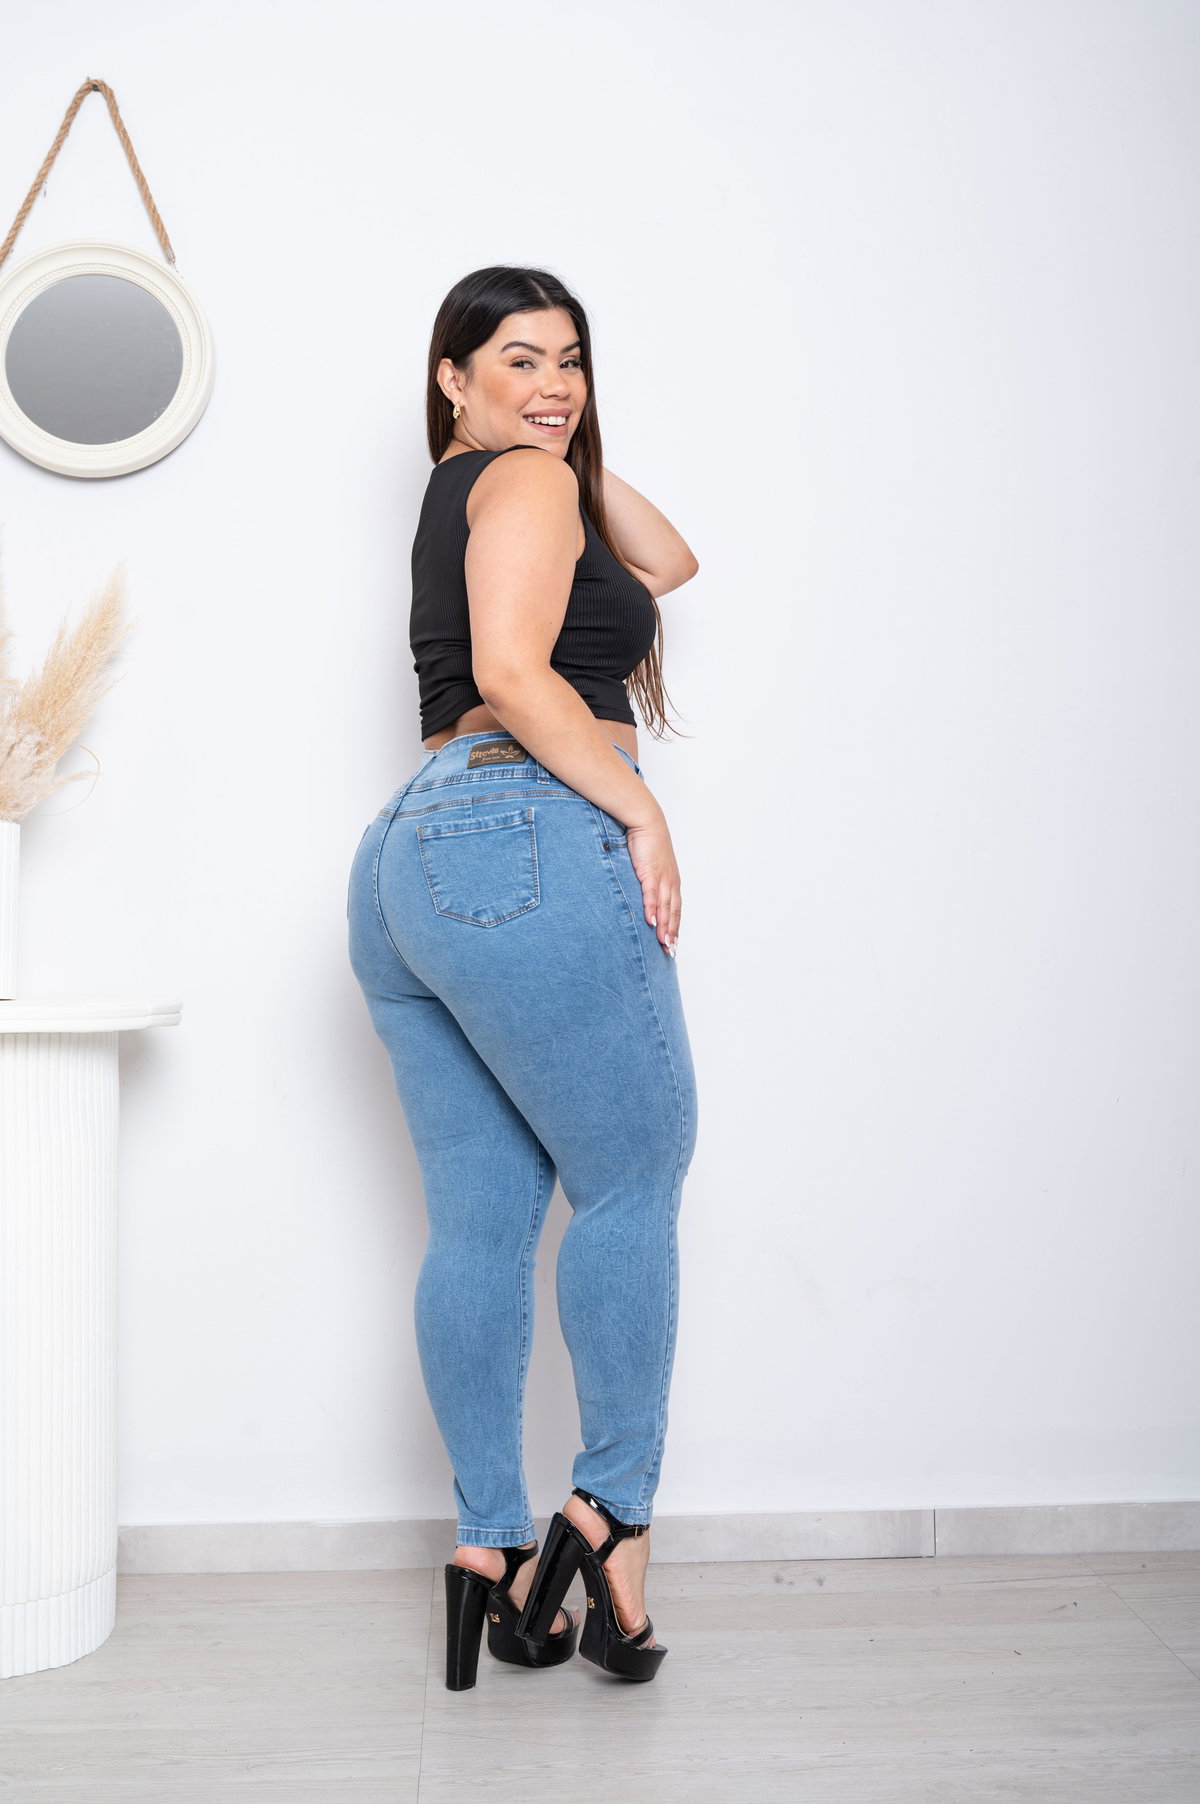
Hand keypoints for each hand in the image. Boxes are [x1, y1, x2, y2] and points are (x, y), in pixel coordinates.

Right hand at [625, 815, 680, 956]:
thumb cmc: (648, 844)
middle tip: (671, 951)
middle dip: (673, 932)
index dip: (675, 927)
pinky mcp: (650, 872)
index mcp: (672, 882)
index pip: (676, 909)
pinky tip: (652, 922)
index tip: (673, 943)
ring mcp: (662, 878)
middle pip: (674, 912)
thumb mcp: (651, 867)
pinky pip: (652, 894)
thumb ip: (649, 883)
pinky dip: (653, 909)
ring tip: (664, 943)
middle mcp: (670, 882)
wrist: (646, 822)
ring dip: (665, 926)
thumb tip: (645, 898)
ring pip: (666, 907)